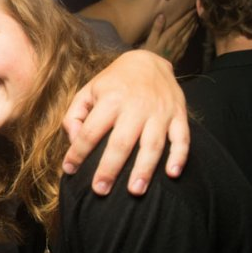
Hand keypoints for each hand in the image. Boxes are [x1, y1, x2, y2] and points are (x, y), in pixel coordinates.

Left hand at [61, 50, 188, 195]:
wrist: (149, 61)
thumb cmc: (113, 83)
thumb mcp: (87, 91)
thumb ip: (74, 115)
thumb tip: (73, 140)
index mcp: (110, 99)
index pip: (90, 131)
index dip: (78, 152)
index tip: (69, 170)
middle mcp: (136, 106)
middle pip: (121, 142)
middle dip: (110, 168)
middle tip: (100, 190)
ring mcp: (160, 111)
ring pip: (152, 144)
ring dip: (144, 169)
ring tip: (135, 191)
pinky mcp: (179, 114)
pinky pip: (182, 138)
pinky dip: (179, 156)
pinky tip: (172, 174)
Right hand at [140, 9, 197, 63]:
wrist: (156, 69)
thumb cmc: (150, 54)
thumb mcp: (150, 41)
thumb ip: (156, 28)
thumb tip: (162, 15)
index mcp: (170, 35)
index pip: (182, 23)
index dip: (188, 15)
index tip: (193, 9)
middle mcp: (177, 39)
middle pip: (187, 27)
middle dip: (192, 19)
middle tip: (197, 12)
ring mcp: (180, 46)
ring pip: (189, 33)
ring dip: (193, 26)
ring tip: (196, 20)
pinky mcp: (181, 52)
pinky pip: (189, 40)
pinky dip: (192, 34)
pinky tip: (193, 32)